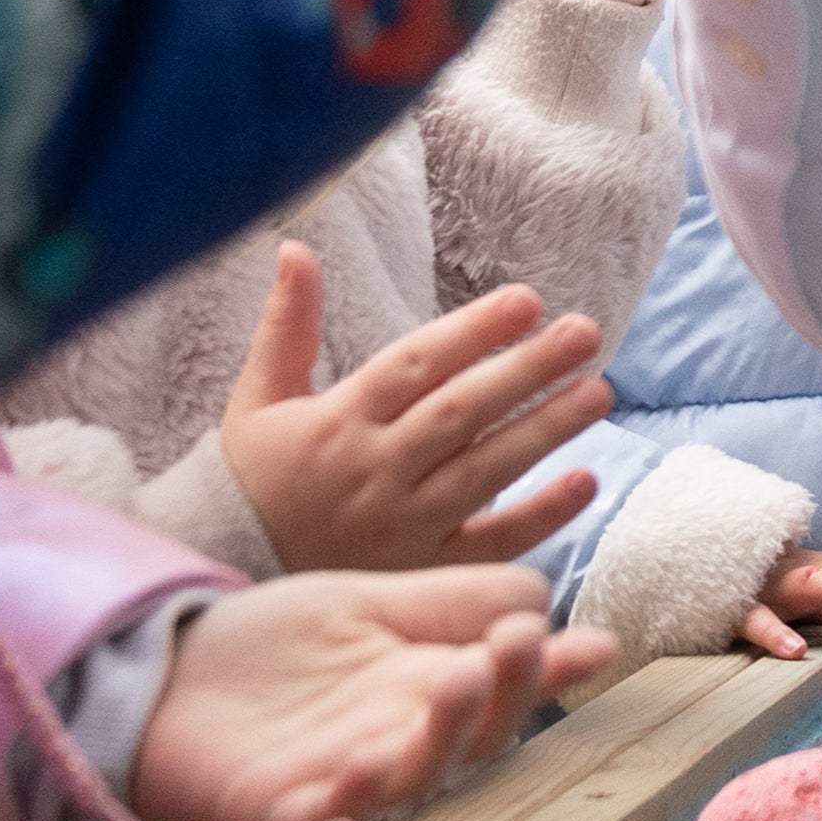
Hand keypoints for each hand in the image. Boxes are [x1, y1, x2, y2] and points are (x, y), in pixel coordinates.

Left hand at [134, 566, 615, 820]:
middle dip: (507, 695)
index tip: (596, 645)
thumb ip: (451, 601)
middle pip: (475, 737)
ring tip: (455, 679)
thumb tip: (546, 598)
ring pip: (416, 775)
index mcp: (424, 686)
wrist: (164, 675)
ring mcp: (344, 778)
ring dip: (444, 734)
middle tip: (516, 647)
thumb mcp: (370, 603)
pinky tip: (369, 759)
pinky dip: (354, 793)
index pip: (503, 685)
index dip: (551, 671)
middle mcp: (399, 738)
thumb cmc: (270, 645)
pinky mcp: (281, 808)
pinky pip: (327, 813)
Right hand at [221, 242, 611, 571]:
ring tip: (599, 391)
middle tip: (584, 333)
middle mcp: (373, 472)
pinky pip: (488, 544)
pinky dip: (540, 517)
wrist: (222, 572)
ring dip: (545, 432)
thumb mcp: (257, 399)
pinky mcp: (421, 573)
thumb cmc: (248, 479)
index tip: (528, 300)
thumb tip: (295, 247)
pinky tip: (586, 480)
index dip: (472, 332)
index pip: (414, 367)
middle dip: (526, 370)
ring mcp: (401, 528)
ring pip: (484, 472)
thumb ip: (286, 325)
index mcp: (337, 422)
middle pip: (460, 413)